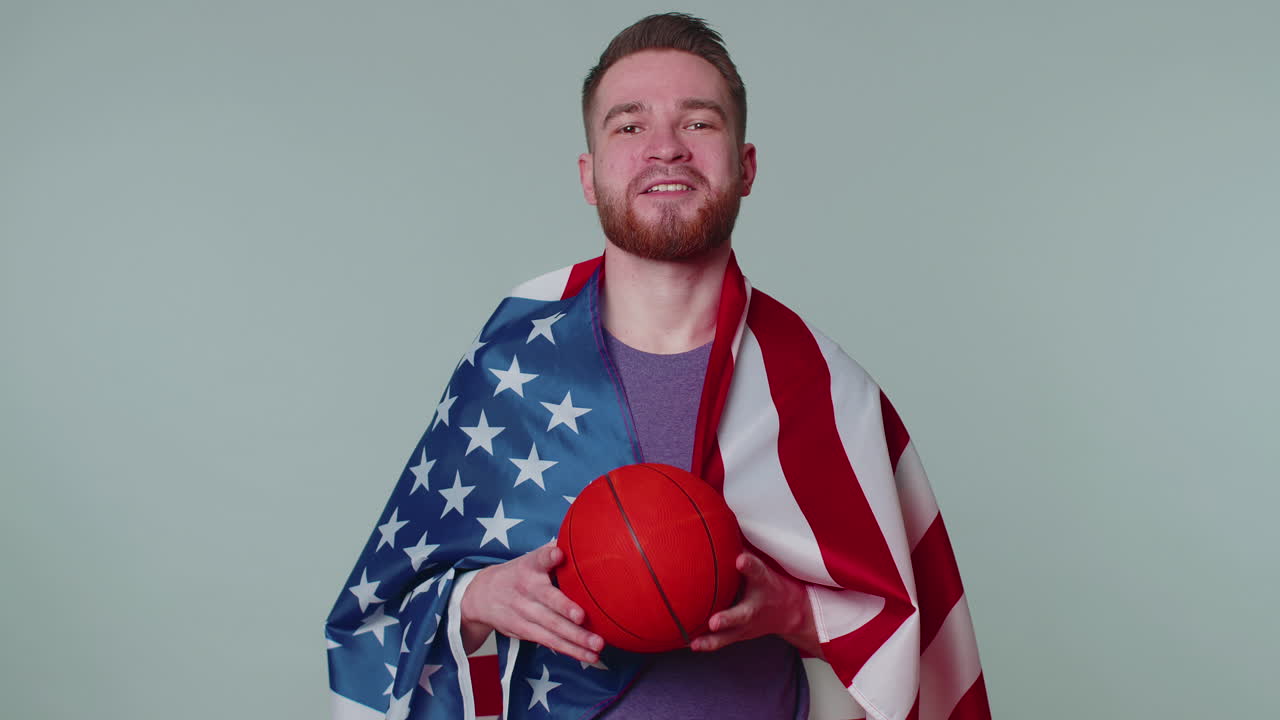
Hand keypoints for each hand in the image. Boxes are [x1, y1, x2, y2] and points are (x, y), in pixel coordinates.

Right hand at [459, 540, 603, 663]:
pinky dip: (569, 650)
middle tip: (583, 616)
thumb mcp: (530, 558)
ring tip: (597, 646)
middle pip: (547, 600)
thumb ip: (553, 551)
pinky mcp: (524, 631)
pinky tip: (587, 656)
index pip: (538, 558)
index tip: (558, 554)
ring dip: (575, 638)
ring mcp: (524, 612)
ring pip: (551, 627)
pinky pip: (549, 642)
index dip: (548, 556)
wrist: (481, 596)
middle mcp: (526, 589)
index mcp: (529, 566)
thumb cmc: (518, 574)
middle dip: (565, 609)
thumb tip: (584, 538)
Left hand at [690, 551, 822, 657]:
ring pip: (731, 633)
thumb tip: (720, 520)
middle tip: (714, 621)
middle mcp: (756, 606)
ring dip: (714, 638)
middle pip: (743, 613)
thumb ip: (743, 548)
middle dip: (729, 618)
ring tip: (696, 641)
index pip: (757, 571)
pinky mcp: (740, 634)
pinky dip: (706, 643)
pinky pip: (722, 641)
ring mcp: (748, 624)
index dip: (749, 565)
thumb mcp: (764, 564)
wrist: (792, 613)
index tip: (740, 560)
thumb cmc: (769, 581)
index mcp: (763, 582)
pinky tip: (688, 644)